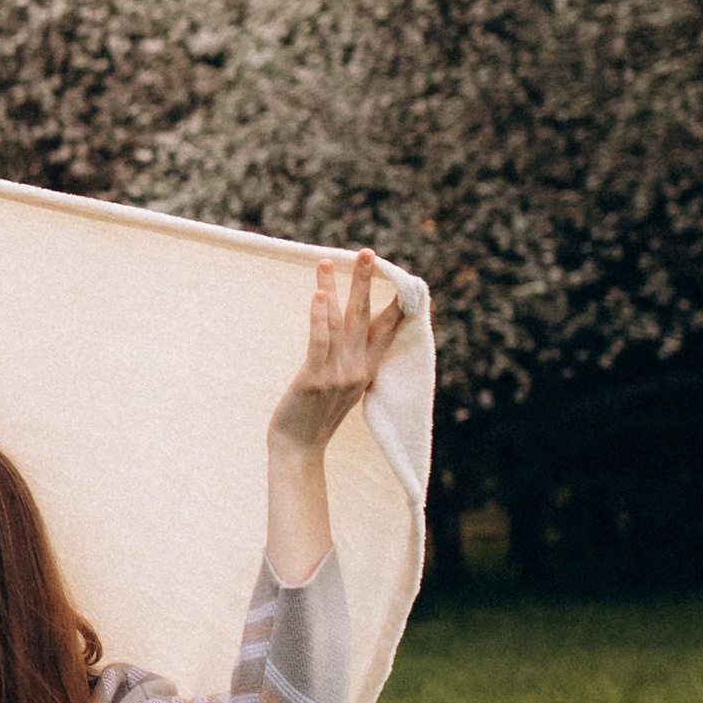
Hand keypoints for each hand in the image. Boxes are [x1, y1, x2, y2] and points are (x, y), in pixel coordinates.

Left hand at [268, 251, 402, 458]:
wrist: (298, 449)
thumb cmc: (315, 416)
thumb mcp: (342, 387)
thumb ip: (351, 363)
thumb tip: (352, 336)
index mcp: (367, 370)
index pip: (387, 329)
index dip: (395, 302)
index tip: (404, 277)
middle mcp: (357, 369)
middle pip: (366, 317)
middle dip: (366, 282)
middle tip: (368, 252)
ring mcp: (338, 374)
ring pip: (340, 322)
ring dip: (336, 288)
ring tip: (328, 260)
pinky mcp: (315, 378)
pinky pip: (320, 342)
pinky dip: (320, 317)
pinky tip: (319, 295)